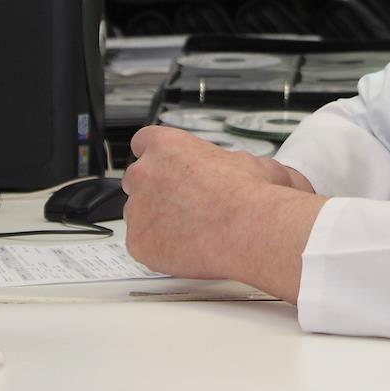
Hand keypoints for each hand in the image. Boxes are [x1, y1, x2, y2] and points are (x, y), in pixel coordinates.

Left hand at [122, 127, 325, 299]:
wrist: (250, 229)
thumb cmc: (252, 193)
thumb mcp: (253, 162)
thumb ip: (236, 163)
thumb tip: (252, 169)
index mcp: (167, 146)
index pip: (143, 142)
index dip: (155, 157)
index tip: (164, 168)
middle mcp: (145, 173)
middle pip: (137, 178)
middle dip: (154, 190)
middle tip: (181, 204)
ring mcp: (138, 210)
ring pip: (137, 213)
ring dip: (155, 220)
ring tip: (187, 230)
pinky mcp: (138, 242)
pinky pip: (141, 244)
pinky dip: (158, 248)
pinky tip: (183, 248)